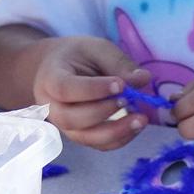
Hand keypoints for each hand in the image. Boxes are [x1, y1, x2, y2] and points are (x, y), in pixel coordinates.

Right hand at [32, 36, 151, 149]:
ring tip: (140, 119)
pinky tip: (137, 126)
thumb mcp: (98, 49)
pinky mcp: (80, 134)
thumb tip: (143, 79)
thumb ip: (119, 63)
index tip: (120, 84)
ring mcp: (63, 124)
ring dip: (114, 132)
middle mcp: (51, 106)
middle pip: (70, 118)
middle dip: (102, 112)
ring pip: (83, 137)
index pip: (65, 89)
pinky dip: (119, 139)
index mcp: (50, 78)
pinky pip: (97, 144)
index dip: (92, 89)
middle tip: (128, 99)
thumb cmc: (80, 56)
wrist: (63, 68)